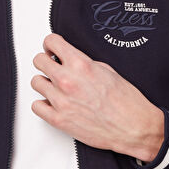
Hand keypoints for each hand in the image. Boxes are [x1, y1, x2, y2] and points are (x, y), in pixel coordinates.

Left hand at [30, 33, 164, 161]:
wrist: (133, 127)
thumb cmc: (126, 101)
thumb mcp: (107, 70)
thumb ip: (83, 63)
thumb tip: (69, 59)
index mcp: (81, 64)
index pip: (52, 42)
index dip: (51, 44)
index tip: (52, 49)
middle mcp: (67, 80)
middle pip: (38, 60)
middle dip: (46, 61)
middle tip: (52, 67)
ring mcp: (60, 100)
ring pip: (35, 82)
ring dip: (45, 83)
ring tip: (56, 87)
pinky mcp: (58, 119)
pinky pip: (36, 105)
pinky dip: (43, 104)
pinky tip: (54, 103)